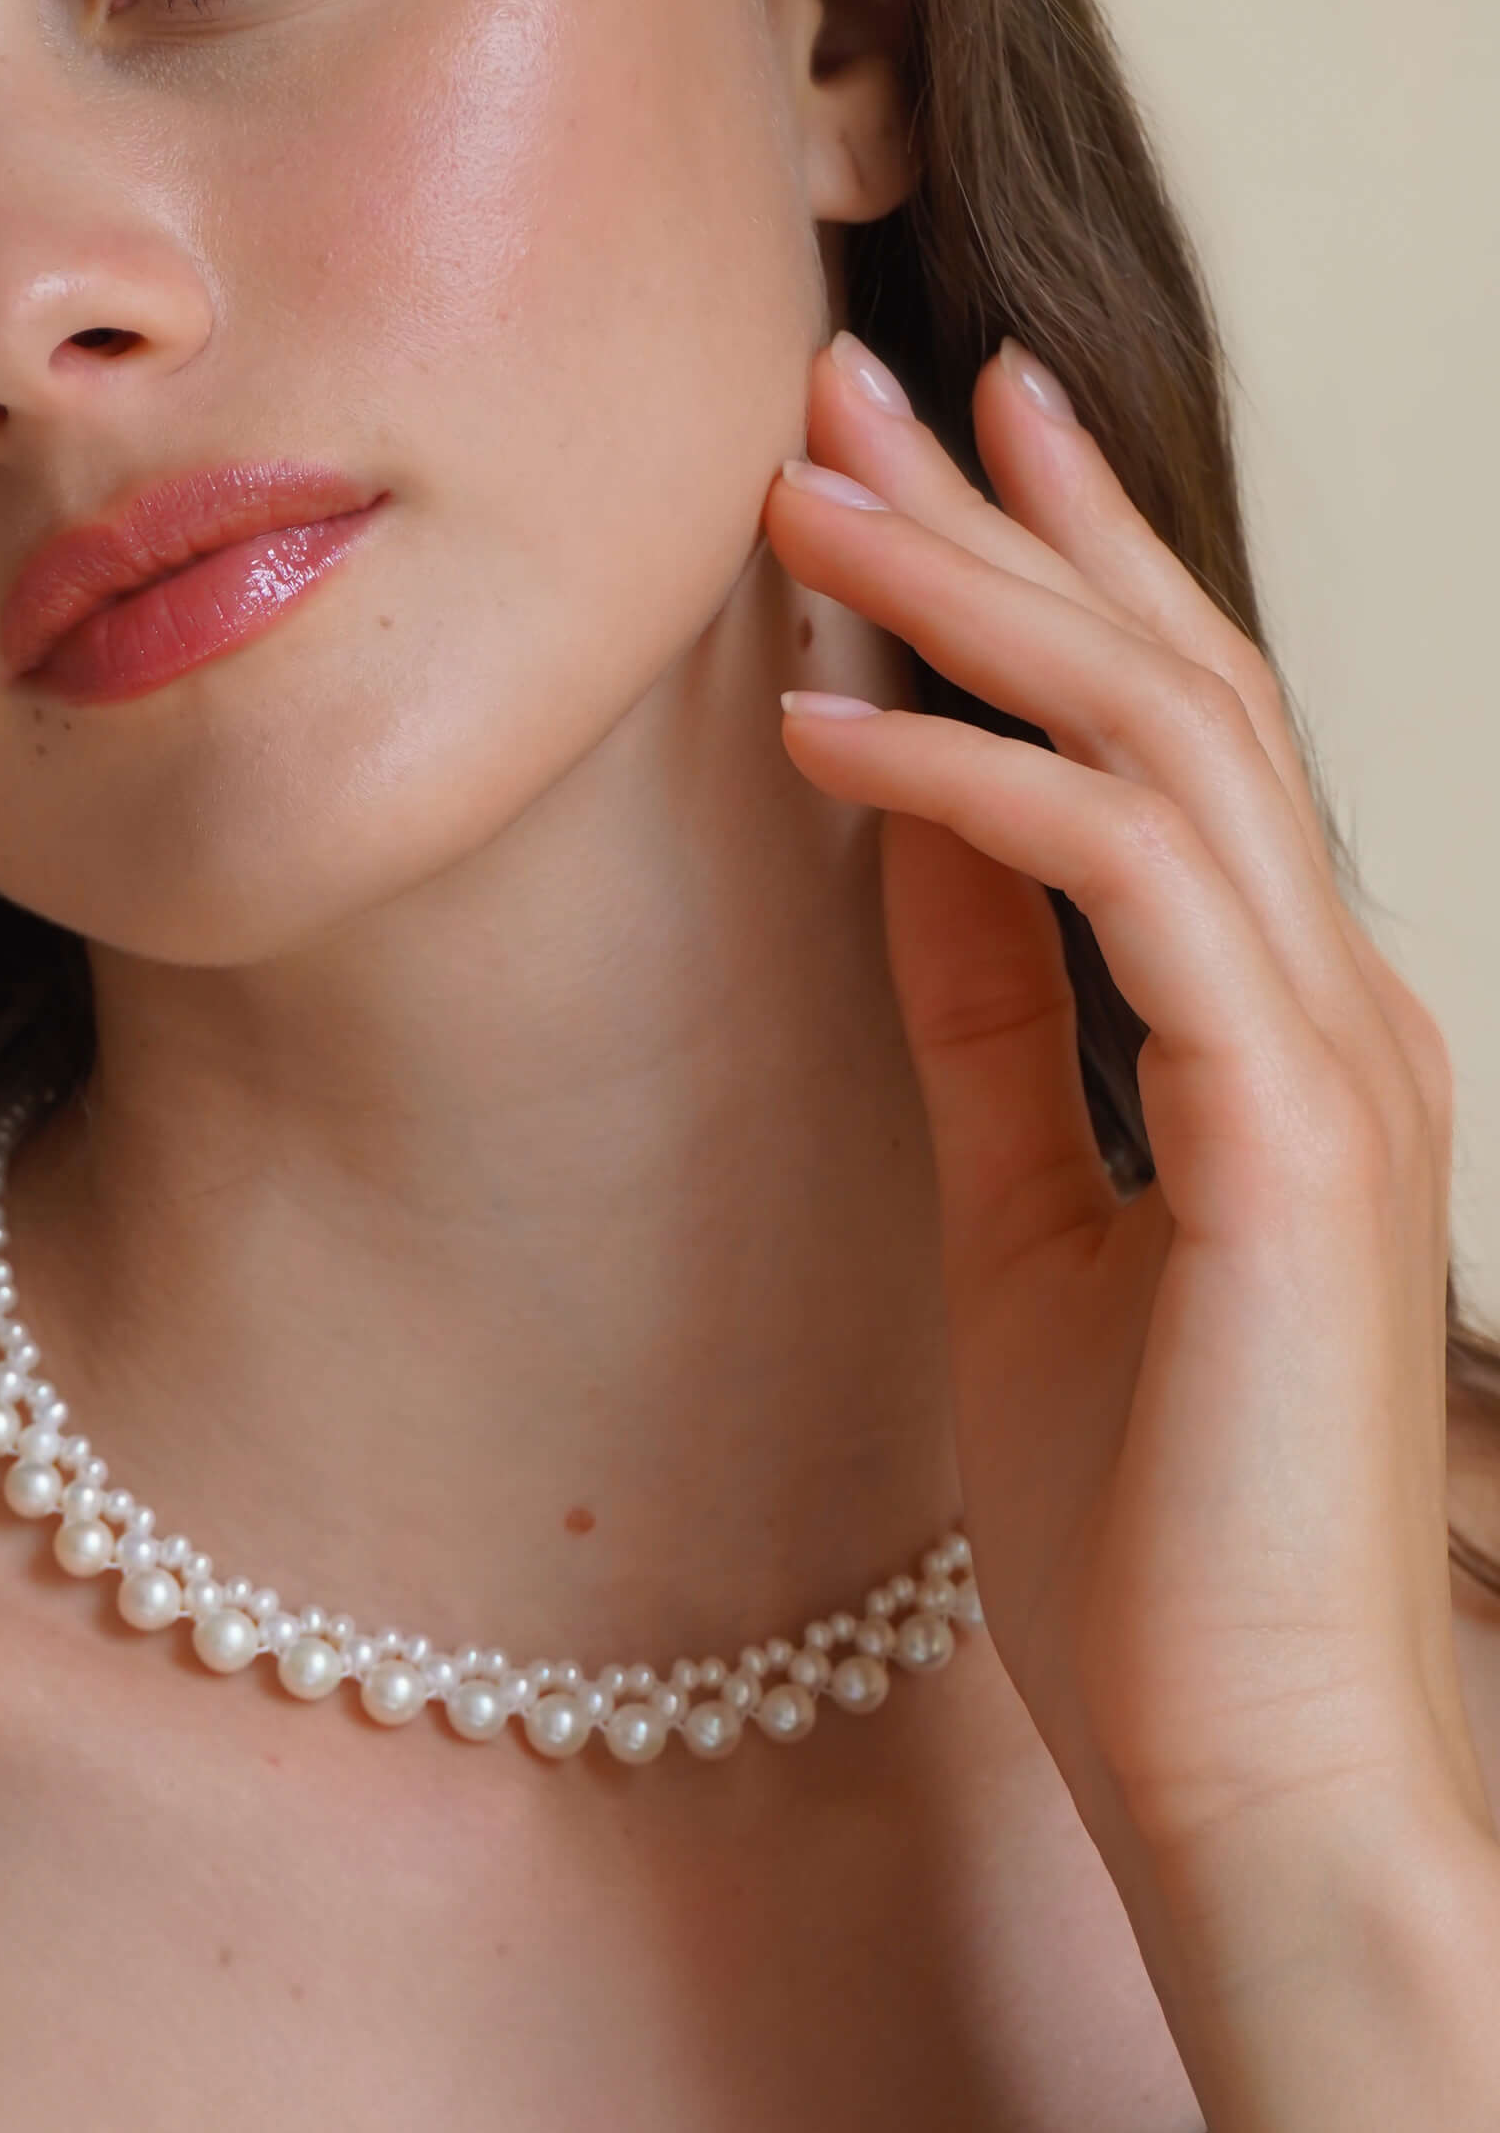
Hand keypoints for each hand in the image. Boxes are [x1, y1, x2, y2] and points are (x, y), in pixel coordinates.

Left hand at [764, 334, 1475, 1946]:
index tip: (913, 445)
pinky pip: (1124, 882)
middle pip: (1182, 682)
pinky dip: (967, 785)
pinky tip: (824, 729)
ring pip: (1165, 737)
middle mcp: (1333, 1005)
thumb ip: (987, 1016)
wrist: (1238, 1754)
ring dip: (974, 600)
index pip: (1174, 736)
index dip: (1050, 570)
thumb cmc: (1141, 1528)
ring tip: (798, 500)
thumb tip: (902, 834)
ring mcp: (1333, 1057)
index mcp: (1283, 1026)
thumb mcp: (1021, 1214)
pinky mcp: (1289, 1133)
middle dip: (1014, 515)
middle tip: (846, 377)